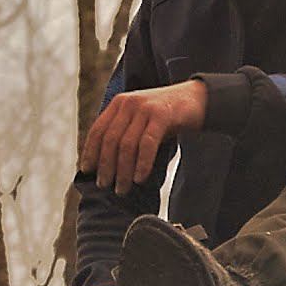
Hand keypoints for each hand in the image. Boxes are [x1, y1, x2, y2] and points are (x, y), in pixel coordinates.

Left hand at [79, 80, 206, 194]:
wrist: (198, 98)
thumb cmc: (167, 116)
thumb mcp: (141, 119)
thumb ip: (125, 133)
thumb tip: (107, 164)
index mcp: (118, 104)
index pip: (97, 130)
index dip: (90, 151)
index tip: (86, 170)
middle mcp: (128, 104)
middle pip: (110, 140)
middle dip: (105, 165)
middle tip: (104, 185)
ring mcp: (144, 108)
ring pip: (126, 144)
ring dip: (122, 170)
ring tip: (122, 188)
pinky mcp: (162, 115)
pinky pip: (147, 143)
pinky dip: (141, 163)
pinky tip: (139, 178)